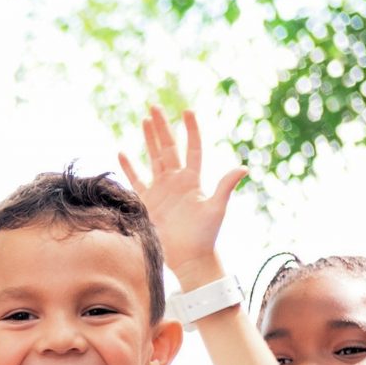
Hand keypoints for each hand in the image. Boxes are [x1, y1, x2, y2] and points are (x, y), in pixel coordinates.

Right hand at [117, 106, 246, 280]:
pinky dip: (129, 167)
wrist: (189, 257)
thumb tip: (243, 168)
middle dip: (162, 127)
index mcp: (193, 179)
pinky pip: (136, 180)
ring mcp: (161, 190)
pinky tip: (123, 152)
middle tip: (155, 106)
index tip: (187, 111)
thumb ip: (225, 186)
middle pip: (168, 147)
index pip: (192, 148)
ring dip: (149, 140)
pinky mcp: (147, 202)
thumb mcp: (217, 209)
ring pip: (154, 158)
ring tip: (144, 120)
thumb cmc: (205, 235)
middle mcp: (176, 180)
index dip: (190, 130)